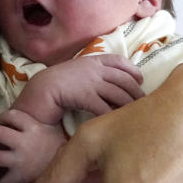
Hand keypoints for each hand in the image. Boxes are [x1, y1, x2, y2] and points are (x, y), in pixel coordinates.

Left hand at [0, 109, 66, 182]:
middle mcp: (24, 142)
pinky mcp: (19, 176)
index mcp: (33, 127)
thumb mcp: (52, 130)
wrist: (73, 169)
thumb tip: (30, 114)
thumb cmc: (61, 150)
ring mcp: (19, 159)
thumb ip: (37, 123)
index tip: (2, 121)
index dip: (4, 117)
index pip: (11, 115)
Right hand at [12, 54, 143, 124]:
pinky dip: (112, 115)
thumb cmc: (57, 84)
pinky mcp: (85, 95)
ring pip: (118, 94)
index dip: (133, 70)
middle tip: (143, 103)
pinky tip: (116, 121)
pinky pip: (104, 107)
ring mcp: (90, 82)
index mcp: (92, 61)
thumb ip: (91, 73)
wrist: (39, 90)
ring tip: (134, 115)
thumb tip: (108, 83)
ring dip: (129, 105)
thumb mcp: (77, 71)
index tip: (140, 79)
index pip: (119, 61)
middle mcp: (94, 69)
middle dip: (136, 91)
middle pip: (124, 79)